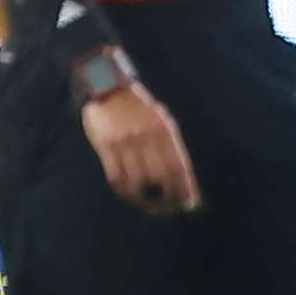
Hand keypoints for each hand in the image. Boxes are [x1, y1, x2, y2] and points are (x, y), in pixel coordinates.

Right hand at [81, 82, 202, 217]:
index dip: (186, 189)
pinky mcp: (105, 146)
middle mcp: (145, 137)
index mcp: (163, 130)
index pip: (178, 167)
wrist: (106, 88)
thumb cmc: (138, 107)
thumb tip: (182, 177)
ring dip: (147, 198)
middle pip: (160, 178)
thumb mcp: (161, 120)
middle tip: (172, 206)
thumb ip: (170, 145)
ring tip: (152, 204)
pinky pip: (116, 177)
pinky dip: (126, 191)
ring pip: (138, 182)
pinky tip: (132, 195)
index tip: (190, 203)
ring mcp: (124, 143)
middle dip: (169, 198)